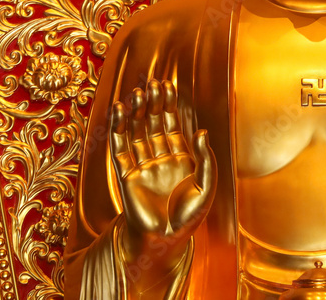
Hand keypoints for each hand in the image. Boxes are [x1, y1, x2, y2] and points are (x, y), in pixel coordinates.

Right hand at [109, 78, 215, 263]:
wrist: (165, 241)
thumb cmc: (188, 217)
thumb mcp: (206, 185)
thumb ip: (205, 158)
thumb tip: (201, 130)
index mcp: (182, 157)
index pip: (173, 125)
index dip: (169, 106)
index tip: (167, 86)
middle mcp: (161, 157)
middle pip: (154, 123)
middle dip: (153, 104)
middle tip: (152, 83)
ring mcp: (142, 165)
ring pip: (137, 132)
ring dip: (136, 112)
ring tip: (137, 93)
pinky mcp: (125, 174)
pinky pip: (120, 147)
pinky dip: (119, 129)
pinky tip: (120, 111)